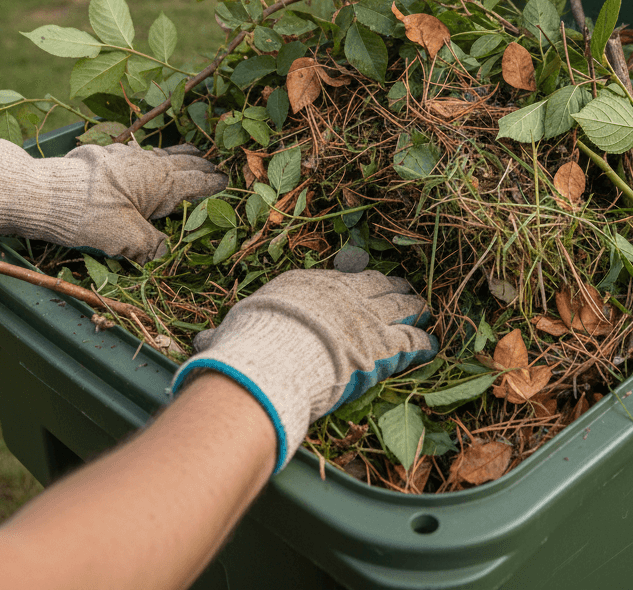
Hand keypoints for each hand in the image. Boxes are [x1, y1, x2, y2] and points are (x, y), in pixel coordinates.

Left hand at [0, 138, 226, 261]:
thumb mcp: (124, 239)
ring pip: (162, 153)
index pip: (196, 182)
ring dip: (180, 155)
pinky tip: (147, 156)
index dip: (214, 183)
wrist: (38, 192)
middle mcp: (147, 164)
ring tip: (193, 153)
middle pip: (183, 161)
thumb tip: (162, 250)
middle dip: (202, 165)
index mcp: (160, 182)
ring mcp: (125, 156)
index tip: (229, 182)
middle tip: (217, 166)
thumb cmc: (86, 216)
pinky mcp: (104, 156)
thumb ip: (150, 244)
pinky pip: (140, 152)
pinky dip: (153, 154)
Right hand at [173, 269, 437, 471]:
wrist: (280, 354)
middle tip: (405, 288)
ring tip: (423, 307)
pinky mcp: (384, 346)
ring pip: (400, 305)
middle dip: (392, 287)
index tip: (364, 281)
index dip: (357, 280)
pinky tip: (433, 343)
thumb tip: (199, 342)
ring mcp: (368, 318)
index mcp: (314, 285)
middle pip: (377, 285)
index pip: (342, 278)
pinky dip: (424, 341)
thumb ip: (230, 332)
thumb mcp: (239, 324)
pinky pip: (412, 340)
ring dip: (413, 306)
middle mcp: (345, 295)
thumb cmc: (254, 340)